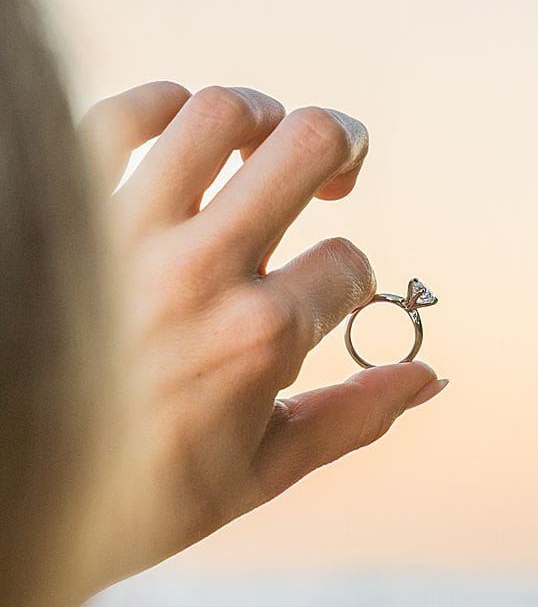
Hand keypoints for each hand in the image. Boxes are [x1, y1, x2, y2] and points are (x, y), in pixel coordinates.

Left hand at [79, 82, 447, 584]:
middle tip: (340, 171)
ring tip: (263, 144)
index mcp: (258, 337)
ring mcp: (131, 234)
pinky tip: (180, 133)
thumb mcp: (258, 473)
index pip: (348, 260)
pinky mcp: (73, 212)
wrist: (18, 500)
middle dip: (345, 146)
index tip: (326, 298)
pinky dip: (158, 107)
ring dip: (261, 117)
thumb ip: (350, 418)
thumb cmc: (134, 498)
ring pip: (218, 113)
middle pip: (308, 143)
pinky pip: (119, 120)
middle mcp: (203, 271)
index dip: (353, 278)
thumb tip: (428, 378)